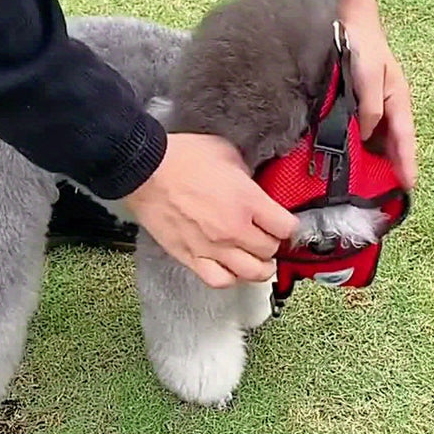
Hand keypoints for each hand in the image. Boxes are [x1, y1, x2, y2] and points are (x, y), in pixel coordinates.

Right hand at [123, 133, 297, 287]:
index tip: (284, 224)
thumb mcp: (227, 153)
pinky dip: (231, 278)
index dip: (288, 226)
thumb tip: (254, 186)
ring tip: (257, 261)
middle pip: (270, 251)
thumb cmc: (182, 158)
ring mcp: (213, 248)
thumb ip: (247, 175)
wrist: (145, 170)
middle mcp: (234, 230)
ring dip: (259, 268)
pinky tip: (232, 269)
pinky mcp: (192, 257)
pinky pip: (220, 280)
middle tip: (267, 238)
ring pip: (251, 273)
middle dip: (272, 244)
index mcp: (248, 202)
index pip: (286, 228)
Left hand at [337, 0, 417, 190]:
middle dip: (391, 169)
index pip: (405, 139)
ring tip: (367, 187)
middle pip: (392, 146)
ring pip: (377, 143)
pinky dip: (358, 149)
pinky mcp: (358, 107)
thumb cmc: (363, 47)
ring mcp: (374, 109)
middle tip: (386, 196)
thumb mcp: (369, 78)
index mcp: (398, 102)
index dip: (406, 163)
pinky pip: (362, 134)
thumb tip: (366, 135)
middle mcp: (388, 109)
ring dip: (373, 162)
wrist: (349, 23)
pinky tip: (349, 162)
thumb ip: (369, 109)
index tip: (409, 185)